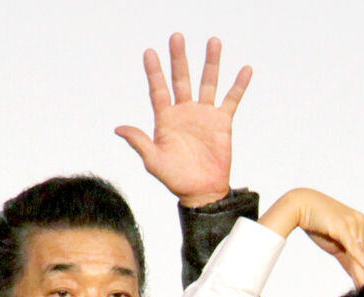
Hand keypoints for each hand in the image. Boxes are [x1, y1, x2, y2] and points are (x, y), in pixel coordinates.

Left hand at [115, 33, 251, 207]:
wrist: (202, 193)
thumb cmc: (176, 180)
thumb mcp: (153, 161)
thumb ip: (139, 142)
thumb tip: (119, 129)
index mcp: (165, 119)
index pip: (158, 90)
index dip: (154, 72)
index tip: (150, 52)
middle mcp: (185, 112)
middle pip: (181, 79)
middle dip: (179, 58)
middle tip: (177, 37)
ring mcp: (204, 116)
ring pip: (207, 83)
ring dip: (210, 63)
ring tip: (213, 42)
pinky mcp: (222, 123)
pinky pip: (231, 100)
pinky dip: (238, 85)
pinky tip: (245, 69)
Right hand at [260, 189, 363, 287]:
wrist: (300, 206)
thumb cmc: (316, 224)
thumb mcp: (335, 244)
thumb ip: (347, 257)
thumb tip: (356, 273)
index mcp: (360, 224)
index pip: (361, 250)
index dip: (361, 267)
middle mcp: (360, 222)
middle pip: (361, 253)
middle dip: (360, 272)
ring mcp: (353, 223)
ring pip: (357, 252)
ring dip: (359, 270)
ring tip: (362, 285)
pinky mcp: (343, 227)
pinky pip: (352, 245)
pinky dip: (359, 257)